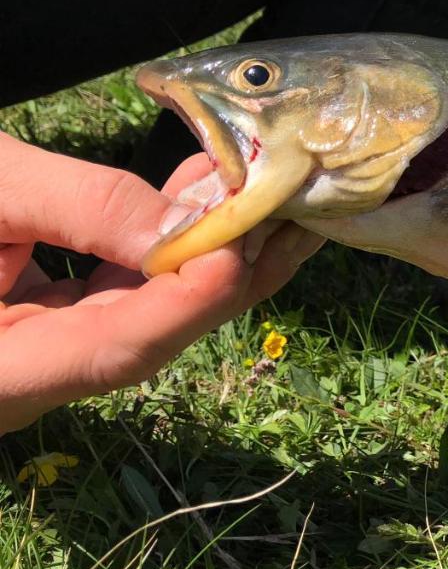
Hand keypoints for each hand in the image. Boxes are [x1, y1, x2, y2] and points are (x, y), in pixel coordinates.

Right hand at [0, 134, 323, 433]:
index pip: (113, 348)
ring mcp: (35, 356)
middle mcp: (22, 380)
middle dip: (230, 270)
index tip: (246, 238)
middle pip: (149, 336)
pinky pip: (119, 292)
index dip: (188, 299)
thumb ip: (82, 208)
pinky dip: (164, 245)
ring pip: (144, 313)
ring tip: (273, 188)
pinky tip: (204, 191)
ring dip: (210, 251)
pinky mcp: (42, 323)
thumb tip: (194, 226)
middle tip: (299, 204)